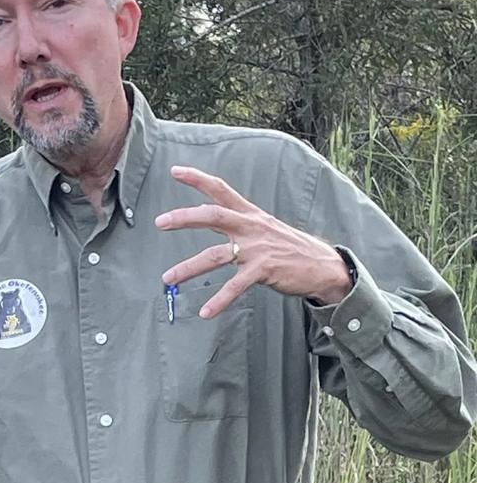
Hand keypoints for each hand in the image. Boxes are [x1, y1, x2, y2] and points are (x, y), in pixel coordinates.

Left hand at [155, 166, 353, 317]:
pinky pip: (235, 287)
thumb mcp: (265, 228)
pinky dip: (219, 300)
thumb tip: (215, 220)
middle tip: (160, 222)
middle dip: (184, 218)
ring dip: (188, 268)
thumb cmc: (290, 248)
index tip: (175, 170)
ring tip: (167, 279)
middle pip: (213, 216)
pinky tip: (205, 312)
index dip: (198, 179)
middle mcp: (251, 227)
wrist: (322, 266)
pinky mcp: (264, 270)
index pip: (221, 190)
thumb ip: (241, 224)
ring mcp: (257, 249)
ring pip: (215, 255)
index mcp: (250, 214)